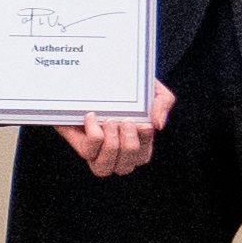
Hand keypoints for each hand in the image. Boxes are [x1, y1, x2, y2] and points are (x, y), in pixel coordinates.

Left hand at [58, 79, 173, 181]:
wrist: (92, 74)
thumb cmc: (126, 85)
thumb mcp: (152, 89)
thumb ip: (163, 103)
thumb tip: (159, 125)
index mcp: (133, 143)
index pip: (142, 157)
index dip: (144, 144)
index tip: (144, 124)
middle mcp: (113, 153)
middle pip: (125, 168)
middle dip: (129, 146)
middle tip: (127, 121)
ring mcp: (94, 151)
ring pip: (103, 168)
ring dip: (112, 145)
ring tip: (111, 121)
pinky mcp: (77, 143)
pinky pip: (88, 151)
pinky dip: (94, 134)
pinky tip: (93, 116)